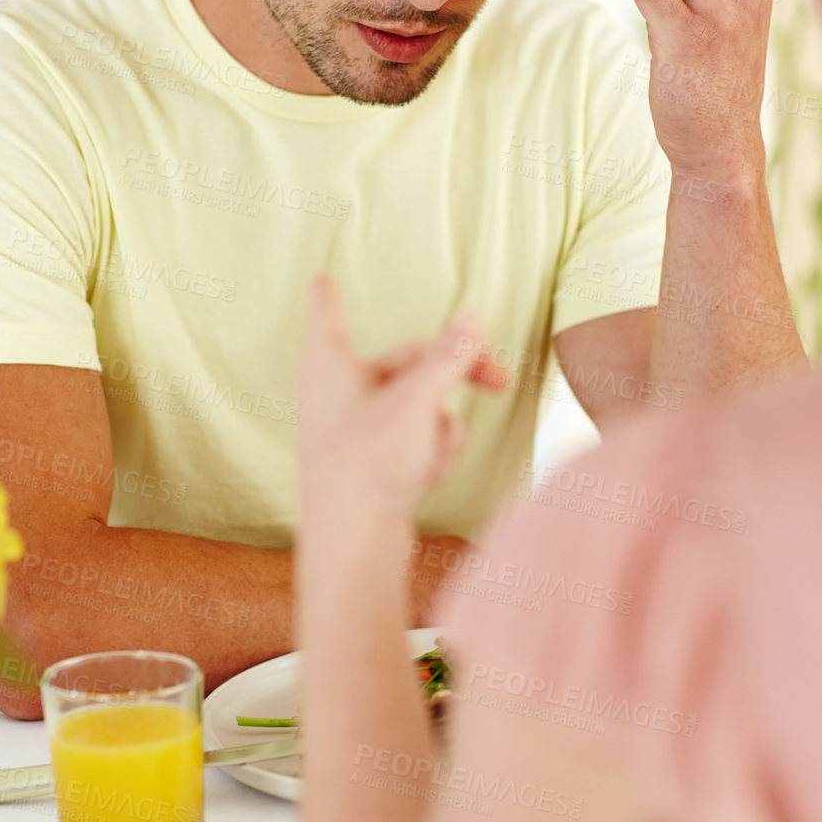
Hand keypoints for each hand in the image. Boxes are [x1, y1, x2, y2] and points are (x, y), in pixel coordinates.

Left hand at [296, 275, 508, 521]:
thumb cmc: (369, 462)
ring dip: (440, 427)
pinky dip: (428, 454)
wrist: (353, 544)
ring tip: (432, 455)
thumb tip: (471, 316)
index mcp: (329, 365)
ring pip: (416, 406)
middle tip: (502, 381)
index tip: (318, 277)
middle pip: (403, 363)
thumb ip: (448, 358)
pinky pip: (412, 442)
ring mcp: (352, 432)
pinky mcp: (369, 466)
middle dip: (452, 376)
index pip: (329, 316)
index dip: (329, 297)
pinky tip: (424, 479)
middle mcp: (335, 394)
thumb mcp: (417, 400)